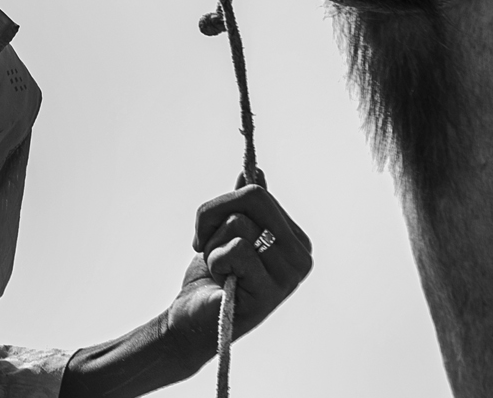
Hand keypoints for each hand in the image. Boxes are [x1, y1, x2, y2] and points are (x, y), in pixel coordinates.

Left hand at [167, 184, 312, 356]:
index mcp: (295, 239)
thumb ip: (246, 206)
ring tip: (219, 270)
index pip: (257, 192)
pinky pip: (236, 249)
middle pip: (252, 197)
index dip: (222, 205)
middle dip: (212, 214)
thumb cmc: (212, 278)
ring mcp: (289, 276)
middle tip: (202, 242)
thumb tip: (256, 171)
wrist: (191, 320)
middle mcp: (301, 256)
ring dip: (213, 245)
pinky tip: (222, 283)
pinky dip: (216, 262)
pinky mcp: (271, 292)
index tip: (210, 230)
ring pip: (239, 223)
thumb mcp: (226, 233)